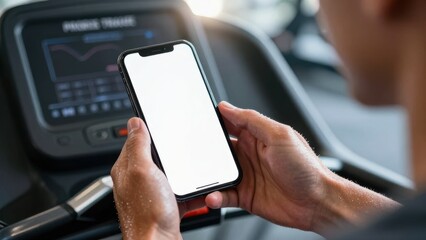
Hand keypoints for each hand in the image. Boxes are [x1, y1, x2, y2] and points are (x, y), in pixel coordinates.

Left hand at [111, 118, 203, 239]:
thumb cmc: (148, 214)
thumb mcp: (142, 170)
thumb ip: (138, 145)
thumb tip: (135, 123)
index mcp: (127, 169)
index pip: (135, 141)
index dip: (148, 132)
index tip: (161, 126)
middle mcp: (137, 181)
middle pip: (155, 157)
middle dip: (170, 153)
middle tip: (181, 149)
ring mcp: (152, 193)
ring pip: (170, 174)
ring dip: (183, 172)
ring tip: (191, 172)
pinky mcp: (166, 204)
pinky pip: (181, 191)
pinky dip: (192, 191)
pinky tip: (198, 191)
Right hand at [206, 102, 398, 233]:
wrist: (318, 203)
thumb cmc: (306, 168)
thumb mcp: (280, 135)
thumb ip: (252, 120)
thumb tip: (228, 107)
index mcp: (258, 136)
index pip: (230, 123)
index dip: (214, 121)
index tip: (198, 121)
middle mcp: (250, 154)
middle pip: (219, 149)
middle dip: (205, 151)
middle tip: (193, 153)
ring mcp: (246, 175)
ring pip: (218, 173)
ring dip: (208, 176)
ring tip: (201, 179)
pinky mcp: (245, 196)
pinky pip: (223, 195)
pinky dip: (215, 196)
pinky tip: (214, 196)